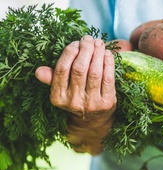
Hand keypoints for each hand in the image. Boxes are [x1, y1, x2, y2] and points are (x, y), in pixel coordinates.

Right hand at [35, 35, 116, 154]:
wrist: (93, 122)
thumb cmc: (76, 98)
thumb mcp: (61, 92)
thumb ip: (52, 79)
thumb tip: (39, 71)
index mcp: (58, 97)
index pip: (62, 69)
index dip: (69, 53)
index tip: (75, 43)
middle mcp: (74, 101)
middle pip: (79, 69)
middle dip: (85, 50)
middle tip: (88, 39)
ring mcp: (92, 103)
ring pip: (95, 72)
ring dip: (97, 54)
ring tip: (99, 43)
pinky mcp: (108, 103)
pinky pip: (108, 79)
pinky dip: (108, 64)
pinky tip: (107, 54)